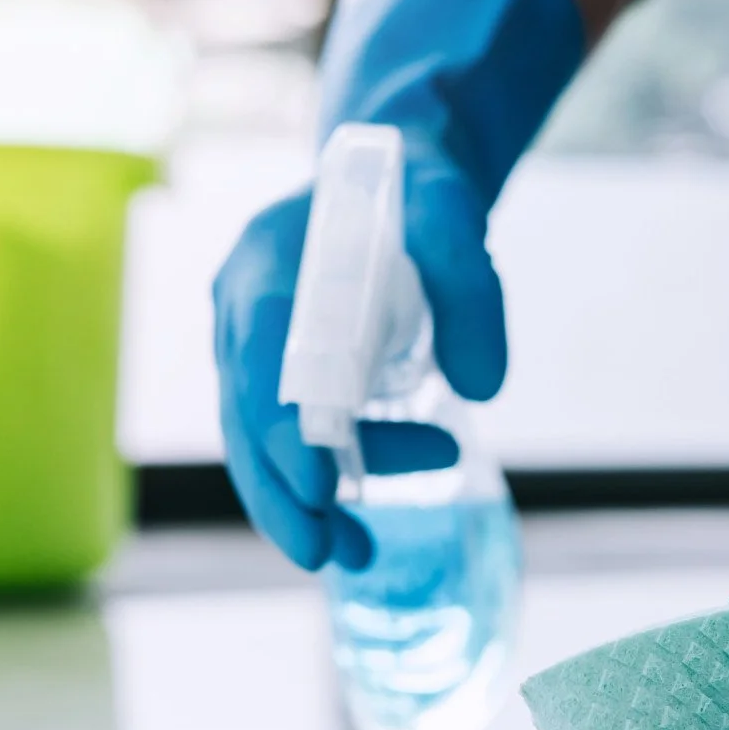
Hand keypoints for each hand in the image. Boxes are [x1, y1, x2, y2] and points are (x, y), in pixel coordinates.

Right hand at [211, 0, 583, 569]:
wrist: (395, 174)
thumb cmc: (418, 189)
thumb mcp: (453, 215)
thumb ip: (471, 288)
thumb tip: (484, 387)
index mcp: (268, 265)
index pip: (261, 360)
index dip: (282, 428)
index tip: (318, 485)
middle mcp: (244, 309)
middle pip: (244, 417)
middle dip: (280, 493)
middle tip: (327, 555)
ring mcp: (253, 346)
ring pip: (256, 442)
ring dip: (297, 505)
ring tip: (355, 555)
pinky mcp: (277, 374)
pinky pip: (283, 441)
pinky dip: (314, 488)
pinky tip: (357, 531)